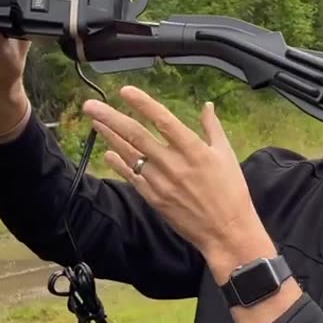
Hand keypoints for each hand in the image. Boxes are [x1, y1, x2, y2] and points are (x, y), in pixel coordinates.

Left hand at [84, 86, 272, 271]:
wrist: (226, 231)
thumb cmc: (231, 192)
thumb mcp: (226, 155)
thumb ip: (213, 128)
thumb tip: (207, 106)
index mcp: (194, 150)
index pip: (163, 120)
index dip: (143, 104)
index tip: (125, 91)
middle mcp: (173, 164)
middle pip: (137, 136)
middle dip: (111, 118)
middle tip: (91, 105)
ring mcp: (161, 182)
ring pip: (130, 155)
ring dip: (110, 137)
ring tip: (95, 121)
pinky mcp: (154, 199)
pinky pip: (132, 177)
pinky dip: (119, 163)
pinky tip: (108, 152)